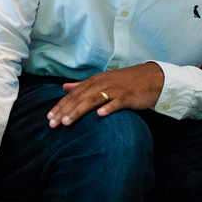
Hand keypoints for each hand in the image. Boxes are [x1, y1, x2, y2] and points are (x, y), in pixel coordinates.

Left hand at [47, 62, 164, 126]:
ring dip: (79, 111)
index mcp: (94, 81)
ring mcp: (115, 90)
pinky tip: (99, 115)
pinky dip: (108, 108)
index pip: (73, 94)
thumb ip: (82, 85)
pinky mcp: (128, 96)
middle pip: (79, 98)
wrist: (153, 78)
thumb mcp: (102, 81)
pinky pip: (117, 102)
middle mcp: (102, 84)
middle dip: (64, 111)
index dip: (60, 105)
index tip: (48, 117)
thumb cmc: (125, 82)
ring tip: (67, 122)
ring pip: (93, 100)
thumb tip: (64, 87)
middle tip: (52, 123)